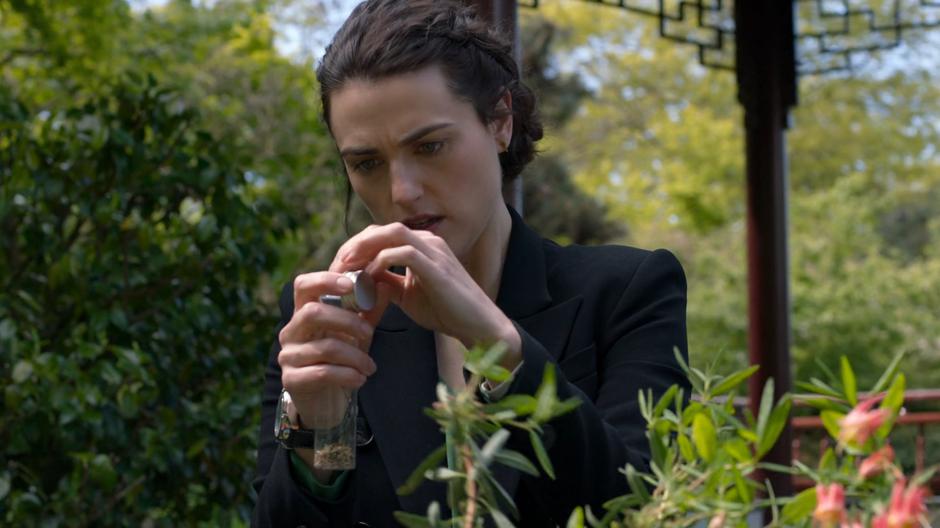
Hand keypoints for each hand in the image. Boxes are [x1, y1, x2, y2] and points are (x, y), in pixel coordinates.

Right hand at [277, 271, 389, 425]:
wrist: (327, 401)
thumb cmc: (341, 360)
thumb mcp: (358, 334)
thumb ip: (369, 311)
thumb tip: (384, 285)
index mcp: (303, 313)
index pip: (303, 285)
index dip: (325, 280)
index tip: (351, 284)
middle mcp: (291, 331)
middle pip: (313, 313)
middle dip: (348, 321)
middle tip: (370, 334)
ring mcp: (288, 356)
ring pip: (325, 347)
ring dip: (355, 356)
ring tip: (370, 367)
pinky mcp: (291, 380)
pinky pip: (322, 372)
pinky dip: (347, 375)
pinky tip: (360, 379)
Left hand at [330, 223, 520, 361]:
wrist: (478, 326)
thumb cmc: (446, 311)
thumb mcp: (408, 295)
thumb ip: (388, 283)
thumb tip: (362, 279)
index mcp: (422, 246)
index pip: (380, 235)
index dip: (355, 248)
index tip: (338, 268)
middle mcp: (428, 241)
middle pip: (380, 229)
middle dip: (353, 245)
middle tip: (335, 266)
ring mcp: (434, 251)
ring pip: (390, 234)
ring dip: (364, 248)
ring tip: (346, 268)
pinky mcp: (437, 266)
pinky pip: (402, 253)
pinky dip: (381, 263)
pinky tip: (369, 280)